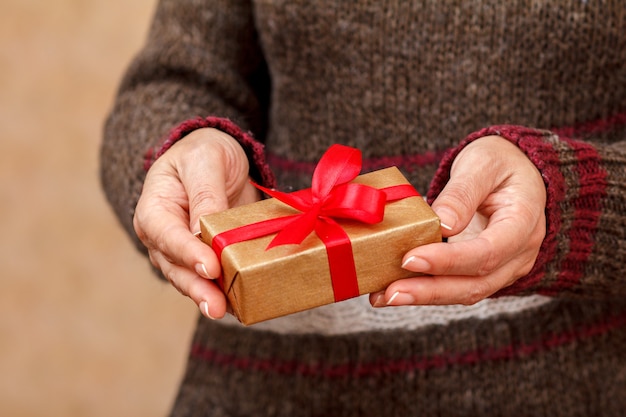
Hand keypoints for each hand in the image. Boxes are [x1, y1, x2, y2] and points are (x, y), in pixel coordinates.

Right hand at [133, 128, 259, 318]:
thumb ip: (205, 195)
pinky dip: (226, 290)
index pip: (167, 235)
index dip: (187, 253)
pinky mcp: (207, 258)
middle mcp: (163, 237)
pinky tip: (241, 304)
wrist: (218, 157)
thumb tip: (203, 232)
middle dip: (198, 288)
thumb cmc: (205, 153)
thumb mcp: (206, 161)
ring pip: (192, 279)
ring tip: (229, 311)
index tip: (210, 267)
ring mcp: (184, 252)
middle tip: (217, 306)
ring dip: (210, 296)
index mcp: (154, 209)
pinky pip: (213, 278)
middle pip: (177, 267)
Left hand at [370, 135, 545, 306]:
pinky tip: (392, 290)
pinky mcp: (484, 272)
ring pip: (464, 292)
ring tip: (383, 296)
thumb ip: (462, 193)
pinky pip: (456, 286)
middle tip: (390, 293)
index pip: (487, 252)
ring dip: (423, 297)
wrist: (517, 172)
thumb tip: (442, 224)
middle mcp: (519, 254)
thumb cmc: (500, 163)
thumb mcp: (482, 164)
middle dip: (429, 291)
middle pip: (475, 284)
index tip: (409, 259)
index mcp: (523, 223)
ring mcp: (504, 268)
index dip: (448, 261)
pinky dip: (425, 290)